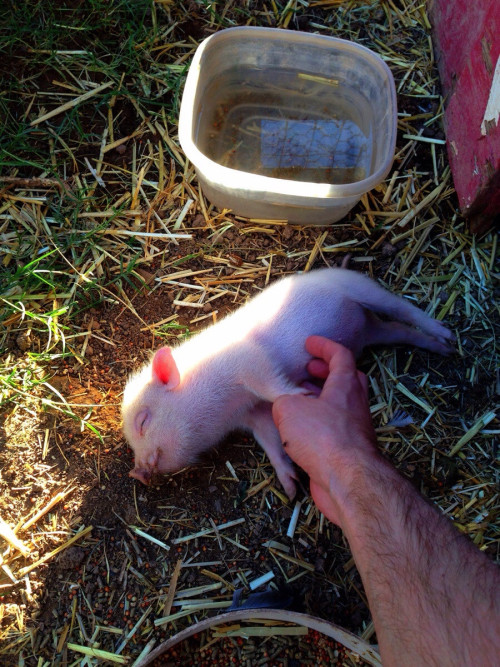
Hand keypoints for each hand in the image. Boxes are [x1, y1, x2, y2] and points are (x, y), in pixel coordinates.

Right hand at [272, 336, 377, 525]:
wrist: (347, 481)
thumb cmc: (322, 438)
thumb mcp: (288, 408)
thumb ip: (283, 400)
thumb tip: (285, 407)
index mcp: (345, 385)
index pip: (341, 355)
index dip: (324, 345)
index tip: (309, 342)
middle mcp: (355, 404)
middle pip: (347, 379)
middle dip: (327, 371)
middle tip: (308, 370)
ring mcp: (355, 428)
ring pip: (341, 405)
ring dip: (322, 399)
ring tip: (299, 400)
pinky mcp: (349, 451)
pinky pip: (335, 429)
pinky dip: (320, 423)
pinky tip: (302, 432)